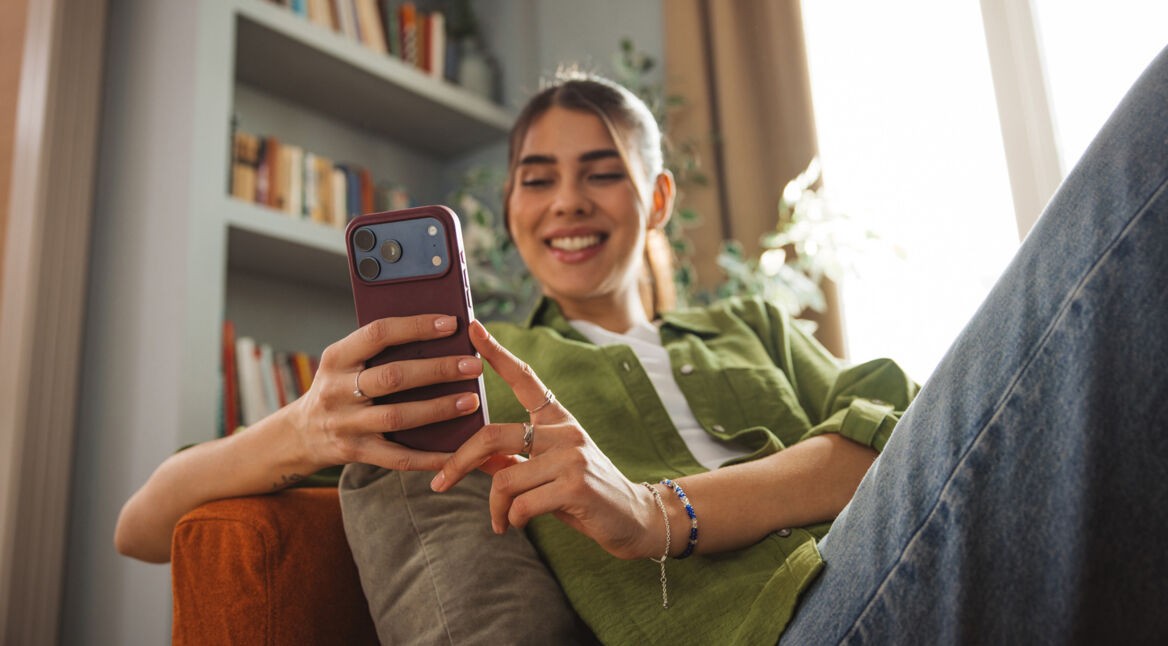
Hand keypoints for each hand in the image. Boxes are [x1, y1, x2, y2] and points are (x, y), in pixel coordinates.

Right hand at [282, 314, 482, 471]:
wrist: (301, 433)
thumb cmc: (339, 387)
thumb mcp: (346, 362)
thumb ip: (380, 350)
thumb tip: (439, 335)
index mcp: (337, 358)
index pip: (377, 334)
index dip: (416, 327)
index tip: (452, 323)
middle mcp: (337, 390)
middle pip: (393, 377)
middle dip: (437, 370)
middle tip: (473, 366)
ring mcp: (345, 424)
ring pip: (398, 417)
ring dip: (438, 409)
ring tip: (471, 401)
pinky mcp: (356, 453)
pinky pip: (399, 457)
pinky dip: (431, 457)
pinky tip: (458, 451)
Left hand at [431, 321, 663, 560]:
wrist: (635, 517)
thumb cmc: (585, 496)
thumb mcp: (546, 472)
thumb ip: (512, 460)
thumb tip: (472, 458)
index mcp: (557, 420)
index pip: (524, 378)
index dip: (496, 353)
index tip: (472, 327)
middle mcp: (565, 430)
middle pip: (493, 435)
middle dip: (459, 462)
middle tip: (440, 484)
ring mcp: (572, 456)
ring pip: (505, 478)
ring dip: (495, 508)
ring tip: (501, 521)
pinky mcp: (576, 485)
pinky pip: (521, 504)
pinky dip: (511, 520)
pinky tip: (517, 525)